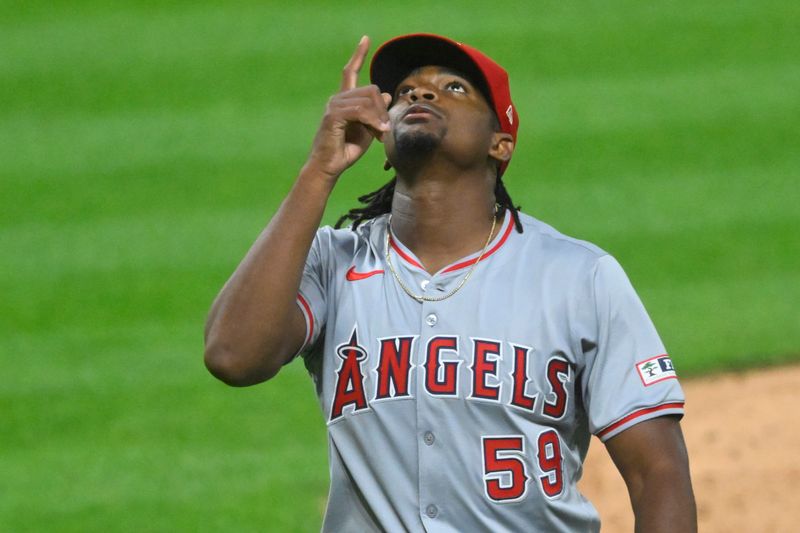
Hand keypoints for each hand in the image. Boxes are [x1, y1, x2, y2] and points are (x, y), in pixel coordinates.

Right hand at [305, 36, 392, 180]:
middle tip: (384, 131)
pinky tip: (377, 133)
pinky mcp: (333, 115)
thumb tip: (384, 94)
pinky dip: (372, 122)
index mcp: (345, 100)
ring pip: (368, 100)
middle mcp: (337, 98)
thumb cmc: (346, 150)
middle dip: (382, 111)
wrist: (329, 167)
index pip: (351, 71)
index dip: (359, 54)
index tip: (366, 38)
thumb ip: (375, 112)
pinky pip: (360, 111)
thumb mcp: (367, 129)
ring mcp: (334, 105)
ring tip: (380, 135)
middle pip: (371, 90)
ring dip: (379, 119)